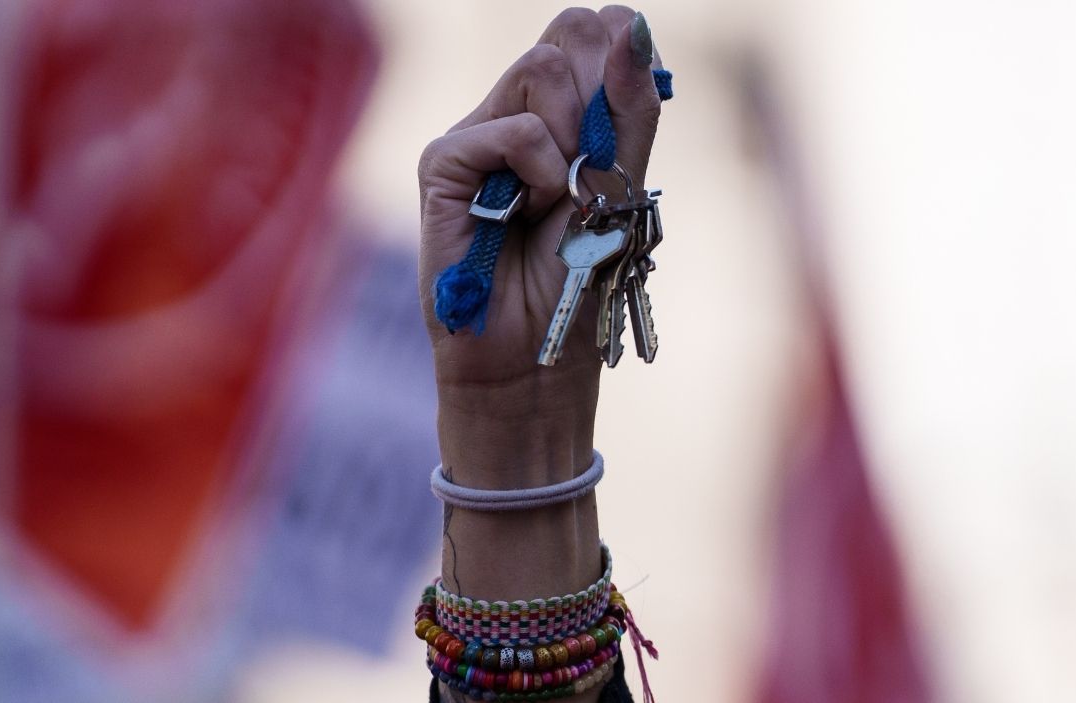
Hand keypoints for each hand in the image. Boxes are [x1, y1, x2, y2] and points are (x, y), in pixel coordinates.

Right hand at [418, 8, 662, 471]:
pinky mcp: (443, 162)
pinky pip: (512, 129)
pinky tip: (529, 212)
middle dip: (599, 98)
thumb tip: (633, 23)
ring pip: (541, 69)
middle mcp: (512, 110)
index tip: (623, 128)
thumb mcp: (620, 184)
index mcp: (559, 111)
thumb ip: (629, 108)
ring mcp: (476, 132)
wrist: (534, 356)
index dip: (620, 60)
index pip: (592, 30)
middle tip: (589, 170)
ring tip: (556, 200)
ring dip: (572, 142)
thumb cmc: (576, 278)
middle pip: (569, 31)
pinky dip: (539, 171)